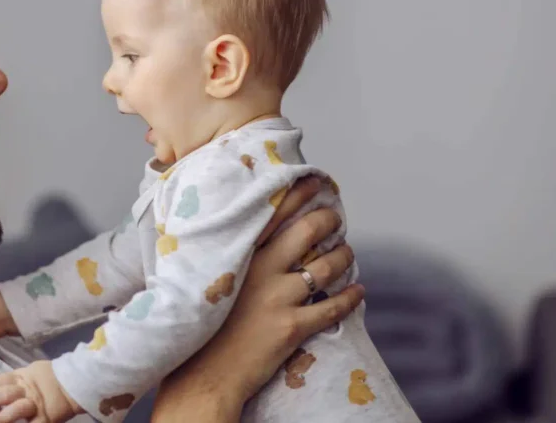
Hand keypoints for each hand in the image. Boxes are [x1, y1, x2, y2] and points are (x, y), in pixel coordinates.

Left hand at [0, 360, 82, 422]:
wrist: (73, 384)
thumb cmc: (49, 377)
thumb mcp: (30, 371)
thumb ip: (15, 379)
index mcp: (22, 377)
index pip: (1, 380)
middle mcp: (27, 391)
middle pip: (6, 393)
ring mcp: (36, 405)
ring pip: (17, 410)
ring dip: (4, 416)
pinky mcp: (45, 418)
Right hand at [152, 176, 363, 421]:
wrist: (201, 375)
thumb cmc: (197, 326)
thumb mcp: (201, 279)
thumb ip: (219, 255)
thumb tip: (233, 236)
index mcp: (237, 254)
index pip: (273, 211)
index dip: (299, 193)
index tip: (315, 181)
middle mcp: (260, 270)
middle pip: (307, 232)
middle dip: (328, 221)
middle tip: (335, 219)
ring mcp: (277, 298)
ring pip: (325, 267)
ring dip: (343, 256)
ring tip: (348, 253)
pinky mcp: (292, 327)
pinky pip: (332, 307)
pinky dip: (350, 297)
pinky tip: (358, 291)